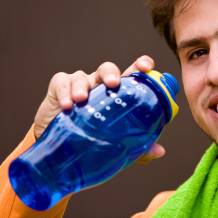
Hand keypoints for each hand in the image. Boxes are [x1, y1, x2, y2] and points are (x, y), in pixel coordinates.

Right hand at [32, 55, 164, 163]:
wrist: (59, 152)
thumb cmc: (93, 139)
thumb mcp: (116, 144)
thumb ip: (138, 147)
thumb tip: (159, 151)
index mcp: (118, 93)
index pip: (132, 73)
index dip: (140, 65)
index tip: (146, 67)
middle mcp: (99, 85)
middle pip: (107, 70)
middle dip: (111, 73)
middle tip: (113, 83)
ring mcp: (79, 84)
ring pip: (82, 76)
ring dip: (82, 86)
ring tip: (81, 99)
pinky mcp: (58, 88)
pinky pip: (62, 83)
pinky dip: (65, 92)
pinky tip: (67, 105)